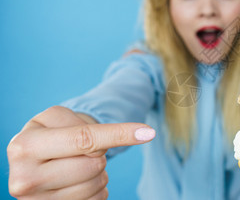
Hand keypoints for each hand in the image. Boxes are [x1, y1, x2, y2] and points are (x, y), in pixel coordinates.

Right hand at [7, 106, 155, 198]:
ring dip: (97, 173)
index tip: (148, 132)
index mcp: (25, 146)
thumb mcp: (61, 118)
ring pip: (95, 184)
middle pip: (93, 165)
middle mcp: (24, 177)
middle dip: (98, 154)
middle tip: (82, 150)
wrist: (33, 155)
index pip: (85, 139)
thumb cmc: (54, 132)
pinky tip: (76, 182)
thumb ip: (90, 129)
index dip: (118, 134)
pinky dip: (95, 189)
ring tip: (76, 165)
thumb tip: (141, 136)